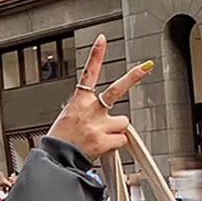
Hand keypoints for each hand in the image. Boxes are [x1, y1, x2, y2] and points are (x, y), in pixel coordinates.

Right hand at [47, 36, 152, 160]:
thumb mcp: (67, 119)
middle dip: (133, 77)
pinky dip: (115, 144)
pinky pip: (121, 140)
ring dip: (117, 129)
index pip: (88, 74)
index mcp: (79, 102)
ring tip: (103, 136)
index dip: (95, 55)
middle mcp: (90, 110)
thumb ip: (85, 111)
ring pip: (122, 122)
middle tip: (146, 67)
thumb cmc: (60, 142)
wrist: (56, 160)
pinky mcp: (104, 140)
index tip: (102, 40)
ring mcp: (98, 124)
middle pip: (116, 90)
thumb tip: (102, 114)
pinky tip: (103, 146)